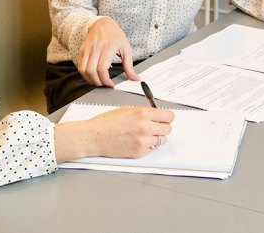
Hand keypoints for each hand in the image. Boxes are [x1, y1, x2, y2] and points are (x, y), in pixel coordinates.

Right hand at [54, 107, 174, 162]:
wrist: (94, 137)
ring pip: (162, 140)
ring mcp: (143, 142)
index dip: (166, 116)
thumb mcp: (127, 110)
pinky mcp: (139, 152)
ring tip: (144, 134)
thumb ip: (144, 112)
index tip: (164, 118)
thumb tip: (157, 114)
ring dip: (156, 137)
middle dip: (162, 126)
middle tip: (155, 126)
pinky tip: (137, 141)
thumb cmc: (106, 123)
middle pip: (168, 128)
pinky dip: (148, 146)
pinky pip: (152, 149)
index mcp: (142, 114)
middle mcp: (145, 127)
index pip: (168, 116)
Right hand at [77, 17, 139, 86]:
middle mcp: (96, 48)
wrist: (102, 24)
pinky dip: (85, 74)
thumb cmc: (115, 36)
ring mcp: (87, 49)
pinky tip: (92, 75)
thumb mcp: (126, 49)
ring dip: (90, 80)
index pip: (102, 69)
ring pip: (83, 70)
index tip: (111, 84)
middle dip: (98, 82)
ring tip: (98, 81)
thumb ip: (129, 66)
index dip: (105, 80)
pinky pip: (80, 66)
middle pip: (91, 71)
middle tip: (104, 84)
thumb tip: (135, 78)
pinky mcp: (82, 51)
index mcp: (108, 48)